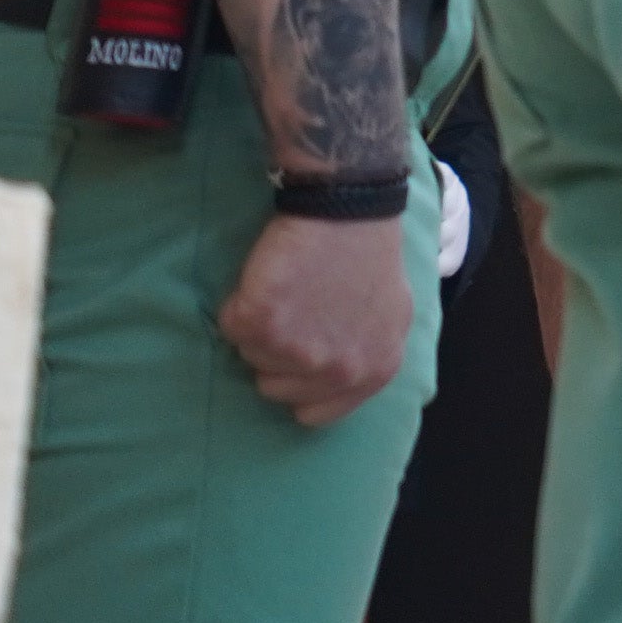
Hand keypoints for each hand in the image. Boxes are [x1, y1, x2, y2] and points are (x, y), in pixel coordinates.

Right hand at [216, 208, 414, 428]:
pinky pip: (230, 326)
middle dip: (277, 352)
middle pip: (274, 388)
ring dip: (260, 326)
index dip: (299, 383)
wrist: (350, 207)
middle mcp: (338, 371)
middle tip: (298, 308)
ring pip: (250, 357)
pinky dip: (240, 302)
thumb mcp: (391, 317)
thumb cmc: (369, 256)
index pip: (313, 415)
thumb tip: (341, 382)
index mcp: (373, 372)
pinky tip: (272, 277)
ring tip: (290, 287)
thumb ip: (367, 356)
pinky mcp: (263, 323)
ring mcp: (300, 350)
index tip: (300, 351)